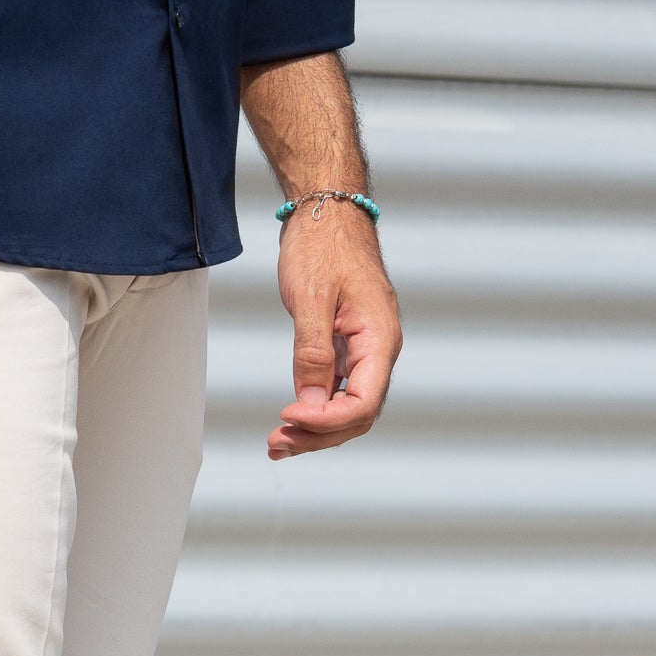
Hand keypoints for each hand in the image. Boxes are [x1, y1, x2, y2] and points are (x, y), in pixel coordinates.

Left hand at [267, 204, 402, 460]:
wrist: (326, 213)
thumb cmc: (323, 246)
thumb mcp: (312, 298)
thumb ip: (313, 353)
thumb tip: (311, 402)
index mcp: (380, 339)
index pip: (362, 403)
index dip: (325, 421)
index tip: (288, 415)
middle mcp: (377, 351)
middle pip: (356, 416)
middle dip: (317, 435)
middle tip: (275, 442)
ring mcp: (362, 352)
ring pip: (345, 409)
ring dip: (313, 431)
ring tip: (276, 443)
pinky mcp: (345, 349)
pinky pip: (335, 392)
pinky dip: (313, 411)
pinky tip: (289, 423)